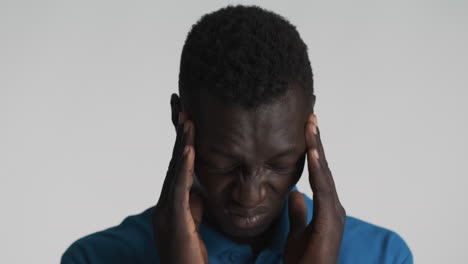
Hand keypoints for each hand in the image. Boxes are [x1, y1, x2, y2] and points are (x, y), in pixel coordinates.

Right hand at [151, 112, 207, 263]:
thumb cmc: (190, 255)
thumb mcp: (193, 223)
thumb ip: (192, 204)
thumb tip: (195, 188)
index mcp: (172, 202)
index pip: (178, 164)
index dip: (181, 140)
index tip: (185, 115)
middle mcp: (165, 202)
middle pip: (174, 160)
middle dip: (178, 132)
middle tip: (180, 103)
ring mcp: (166, 211)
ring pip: (175, 170)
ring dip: (182, 142)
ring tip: (187, 119)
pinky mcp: (173, 220)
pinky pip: (179, 189)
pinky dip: (183, 166)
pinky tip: (188, 148)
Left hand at [284, 114, 345, 263]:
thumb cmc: (305, 261)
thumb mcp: (296, 232)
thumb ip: (298, 213)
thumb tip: (296, 194)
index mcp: (326, 208)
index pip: (318, 173)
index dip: (312, 152)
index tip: (306, 130)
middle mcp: (333, 207)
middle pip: (323, 169)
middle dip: (316, 143)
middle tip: (310, 118)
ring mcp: (334, 213)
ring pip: (325, 174)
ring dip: (317, 150)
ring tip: (311, 127)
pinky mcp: (329, 221)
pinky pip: (323, 190)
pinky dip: (319, 170)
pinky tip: (313, 153)